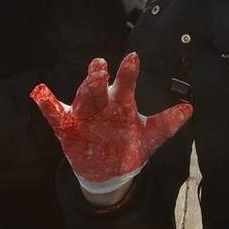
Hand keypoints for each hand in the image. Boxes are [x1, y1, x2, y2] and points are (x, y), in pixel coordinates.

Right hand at [31, 54, 191, 198]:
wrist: (110, 171)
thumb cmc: (129, 146)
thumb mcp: (150, 137)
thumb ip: (167, 124)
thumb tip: (189, 109)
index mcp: (121, 104)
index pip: (125, 85)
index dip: (128, 73)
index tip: (133, 57)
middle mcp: (102, 105)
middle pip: (99, 88)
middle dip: (99, 78)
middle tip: (101, 66)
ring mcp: (83, 115)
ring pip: (82, 98)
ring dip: (84, 87)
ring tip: (88, 78)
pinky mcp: (66, 128)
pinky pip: (54, 114)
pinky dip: (46, 103)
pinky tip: (39, 92)